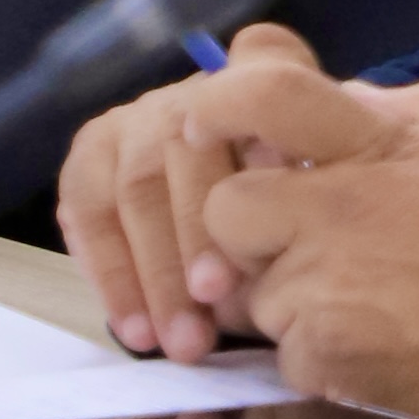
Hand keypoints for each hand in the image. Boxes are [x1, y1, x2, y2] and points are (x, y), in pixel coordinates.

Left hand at [59, 25, 418, 407]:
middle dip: (249, 231)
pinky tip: (368, 343)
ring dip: (285, 298)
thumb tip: (338, 96)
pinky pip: (281, 350)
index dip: (220, 105)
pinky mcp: (315, 354)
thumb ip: (393, 110)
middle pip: (227, 207)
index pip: (266, 94)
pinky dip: (314, 352)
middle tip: (303, 245)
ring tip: (358, 302)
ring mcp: (318, 285)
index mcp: (371, 145)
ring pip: (248, 290)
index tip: (206, 123)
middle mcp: (333, 208)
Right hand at [63, 24, 401, 358]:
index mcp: (266, 82)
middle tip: (218, 299)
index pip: (261, 77)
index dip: (252, 121)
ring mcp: (141, 117)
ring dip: (156, 271)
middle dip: (197, 230)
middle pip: (185, 146)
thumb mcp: (332, 201)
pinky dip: (111, 274)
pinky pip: (86, 208)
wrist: (257, 228)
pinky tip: (135, 329)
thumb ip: (325, 198)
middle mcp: (197, 91)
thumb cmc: (307, 219)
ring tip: (184, 342)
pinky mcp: (95, 153)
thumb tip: (310, 225)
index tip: (271, 175)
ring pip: (136, 183)